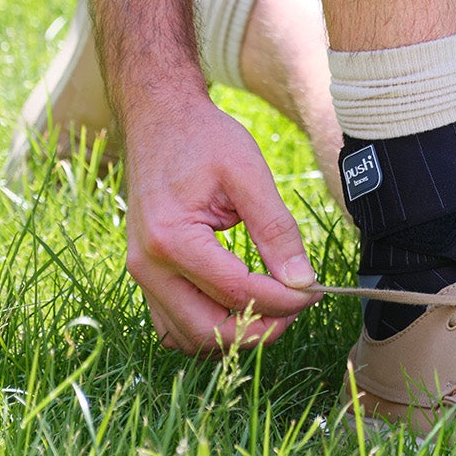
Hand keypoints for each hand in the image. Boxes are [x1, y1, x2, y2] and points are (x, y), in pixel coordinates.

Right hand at [121, 86, 318, 351]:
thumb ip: (276, 229)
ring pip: (188, 337)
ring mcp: (141, 274)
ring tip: (273, 308)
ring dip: (232, 334)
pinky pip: (175, 323)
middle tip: (297, 308)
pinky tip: (242, 305)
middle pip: (207, 330)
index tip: (315, 291)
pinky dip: (210, 326)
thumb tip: (303, 281)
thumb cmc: (202, 138)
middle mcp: (148, 266)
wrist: (159, 117)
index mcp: (172, 238)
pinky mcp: (146, 275)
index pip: (235, 292)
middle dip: (258, 329)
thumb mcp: (248, 172)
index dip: (282, 300)